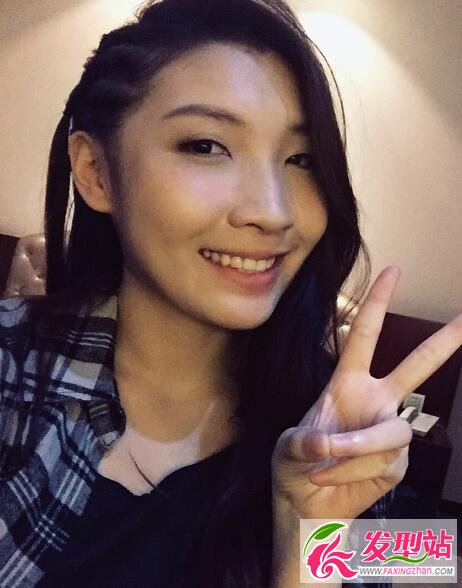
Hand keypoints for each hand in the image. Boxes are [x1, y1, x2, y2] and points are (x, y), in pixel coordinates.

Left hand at [271, 266, 461, 519]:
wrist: (304, 503)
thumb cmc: (294, 465)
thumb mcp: (287, 446)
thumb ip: (306, 442)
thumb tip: (330, 442)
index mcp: (347, 383)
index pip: (365, 336)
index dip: (377, 303)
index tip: (393, 271)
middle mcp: (375, 402)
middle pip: (415, 368)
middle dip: (443, 344)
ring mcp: (388, 432)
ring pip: (390, 434)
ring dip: (354, 451)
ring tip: (323, 464)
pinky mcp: (395, 464)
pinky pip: (384, 463)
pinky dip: (353, 471)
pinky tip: (335, 476)